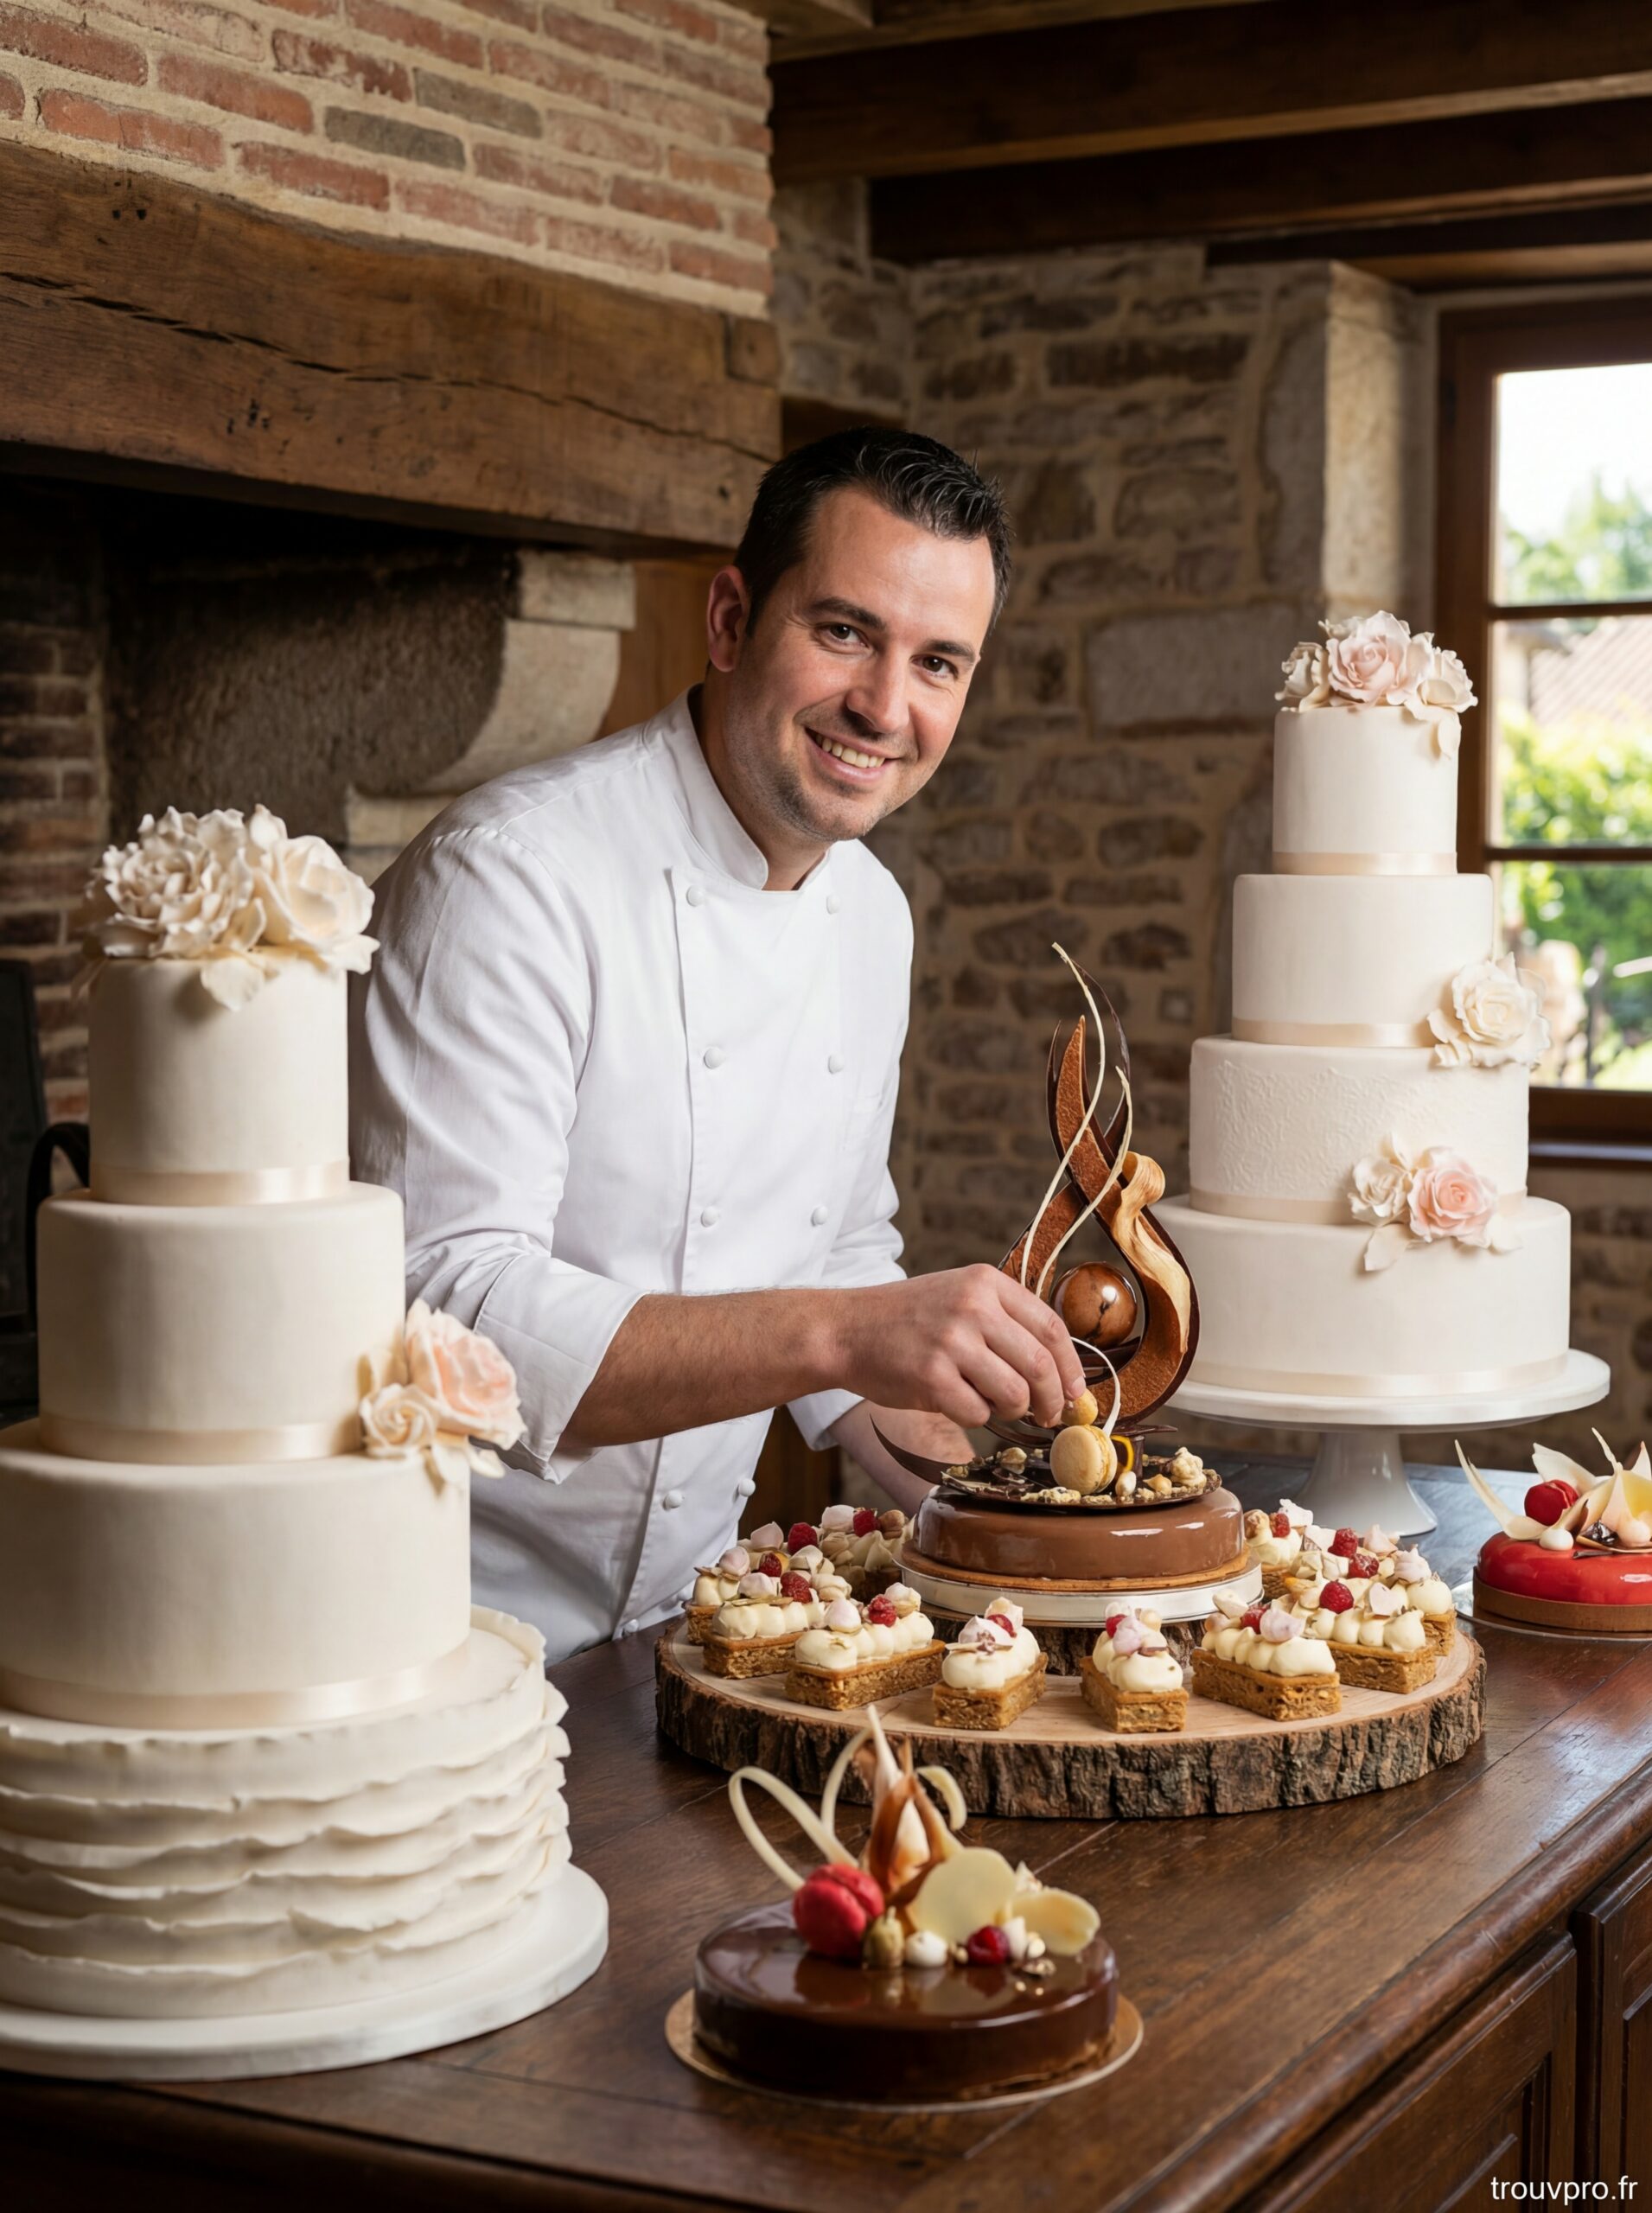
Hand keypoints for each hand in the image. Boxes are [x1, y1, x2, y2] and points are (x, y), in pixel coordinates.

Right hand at [828, 1266, 1084, 1429]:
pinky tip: (960, 1404)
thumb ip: (1005, 1320)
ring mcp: (951, 1342)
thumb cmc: (906, 1319)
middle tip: (1049, 1415)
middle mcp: (972, 1307)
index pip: (1051, 1327)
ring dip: (1015, 1410)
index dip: (1070, 1366)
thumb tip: (1059, 1368)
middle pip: (1040, 1364)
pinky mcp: (931, 1377)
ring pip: (1014, 1393)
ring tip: (999, 1407)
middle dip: (1052, 1399)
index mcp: (986, 1283)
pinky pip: (977, 1413)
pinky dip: (976, 1417)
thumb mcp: (959, 1295)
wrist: (846, 1329)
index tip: (1075, 1390)